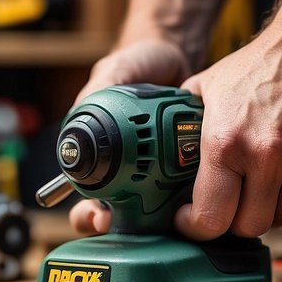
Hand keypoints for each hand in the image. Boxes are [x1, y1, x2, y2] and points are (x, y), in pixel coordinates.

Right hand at [68, 39, 191, 234]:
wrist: (179, 55)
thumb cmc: (140, 62)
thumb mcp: (115, 71)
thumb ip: (100, 89)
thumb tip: (84, 114)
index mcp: (104, 150)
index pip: (88, 194)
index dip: (91, 212)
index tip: (100, 216)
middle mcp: (129, 165)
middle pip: (120, 211)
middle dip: (122, 226)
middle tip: (133, 226)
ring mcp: (159, 168)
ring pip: (155, 209)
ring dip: (158, 219)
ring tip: (165, 221)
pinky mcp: (188, 166)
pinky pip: (189, 190)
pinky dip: (191, 199)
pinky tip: (196, 201)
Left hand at [175, 17, 281, 238]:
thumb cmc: (263, 64)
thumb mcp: (209, 86)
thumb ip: (185, 121)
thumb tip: (161, 146)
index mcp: (225, 142)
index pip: (209, 217)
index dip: (197, 226)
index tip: (192, 221)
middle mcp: (264, 158)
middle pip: (248, 226)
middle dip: (237, 218)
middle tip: (234, 201)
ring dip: (272, 210)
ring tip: (266, 185)